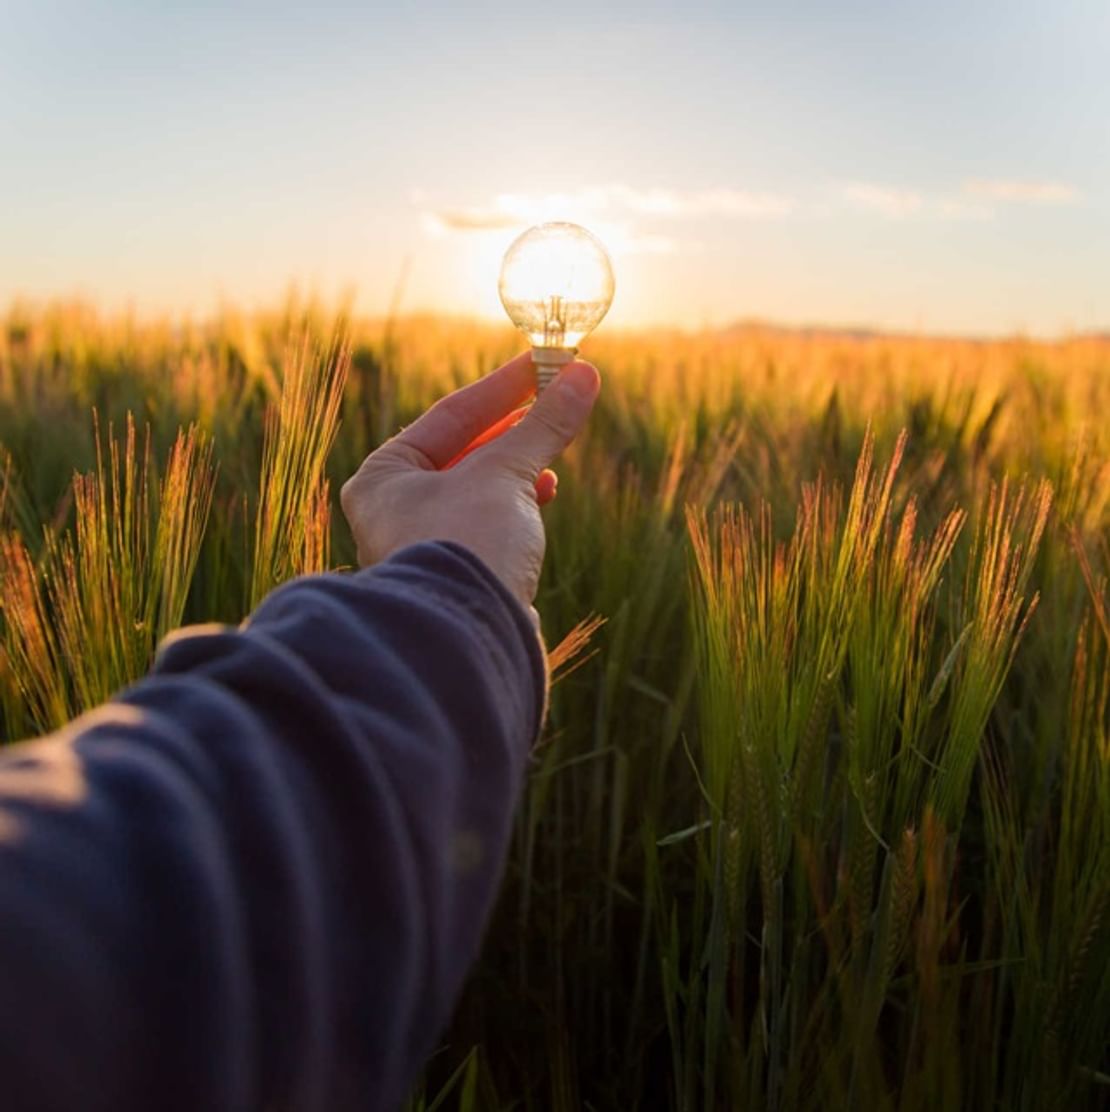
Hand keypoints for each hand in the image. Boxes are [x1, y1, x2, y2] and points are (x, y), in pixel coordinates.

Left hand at [340, 352, 600, 611]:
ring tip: (552, 453)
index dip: (503, 387)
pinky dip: (517, 505)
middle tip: (558, 397)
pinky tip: (543, 496)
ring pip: (480, 488)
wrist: (468, 640)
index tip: (545, 364)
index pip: (450, 416)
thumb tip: (583, 376)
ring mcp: (426, 544)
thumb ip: (543, 425)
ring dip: (519, 467)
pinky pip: (489, 523)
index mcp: (384, 477)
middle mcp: (396, 510)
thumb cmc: (467, 546)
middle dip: (516, 427)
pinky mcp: (458, 573)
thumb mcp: (506, 474)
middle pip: (465, 451)